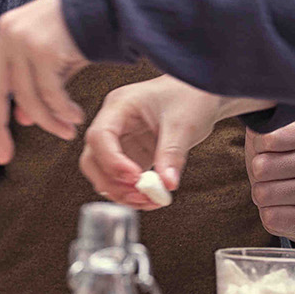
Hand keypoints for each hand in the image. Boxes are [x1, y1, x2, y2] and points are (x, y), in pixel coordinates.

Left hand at [0, 0, 90, 163]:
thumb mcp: (52, 58)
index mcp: (6, 35)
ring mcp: (24, 41)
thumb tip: (21, 118)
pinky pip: (50, 93)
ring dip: (48, 122)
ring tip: (66, 132)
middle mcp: (9, 35)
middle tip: (4, 157)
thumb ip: (34, 85)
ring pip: (27, 98)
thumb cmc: (83, 30)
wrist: (108, 4)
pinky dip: (63, 111)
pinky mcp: (44, 49)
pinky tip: (76, 117)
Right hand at [79, 77, 233, 204]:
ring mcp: (120, 140)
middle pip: (92, 158)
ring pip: (102, 172)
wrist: (202, 93)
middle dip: (112, 182)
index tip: (136, 178)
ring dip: (120, 192)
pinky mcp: (131, 154)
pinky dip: (131, 192)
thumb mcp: (183, 124)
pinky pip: (121, 179)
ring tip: (148, 201)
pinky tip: (150, 199)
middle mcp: (113, 123)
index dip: (112, 161)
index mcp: (119, 106)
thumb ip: (171, 154)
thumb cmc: (190, 95)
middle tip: (139, 196)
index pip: (100, 136)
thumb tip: (166, 184)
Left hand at [244, 120, 294, 239]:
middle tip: (270, 176)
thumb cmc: (280, 162)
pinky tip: (282, 208)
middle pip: (260, 167)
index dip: (258, 148)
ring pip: (262, 194)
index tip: (269, 151)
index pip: (266, 139)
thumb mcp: (270, 139)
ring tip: (276, 191)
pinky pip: (270, 218)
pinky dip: (268, 214)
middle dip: (257, 174)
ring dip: (261, 195)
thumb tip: (253, 121)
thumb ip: (260, 126)